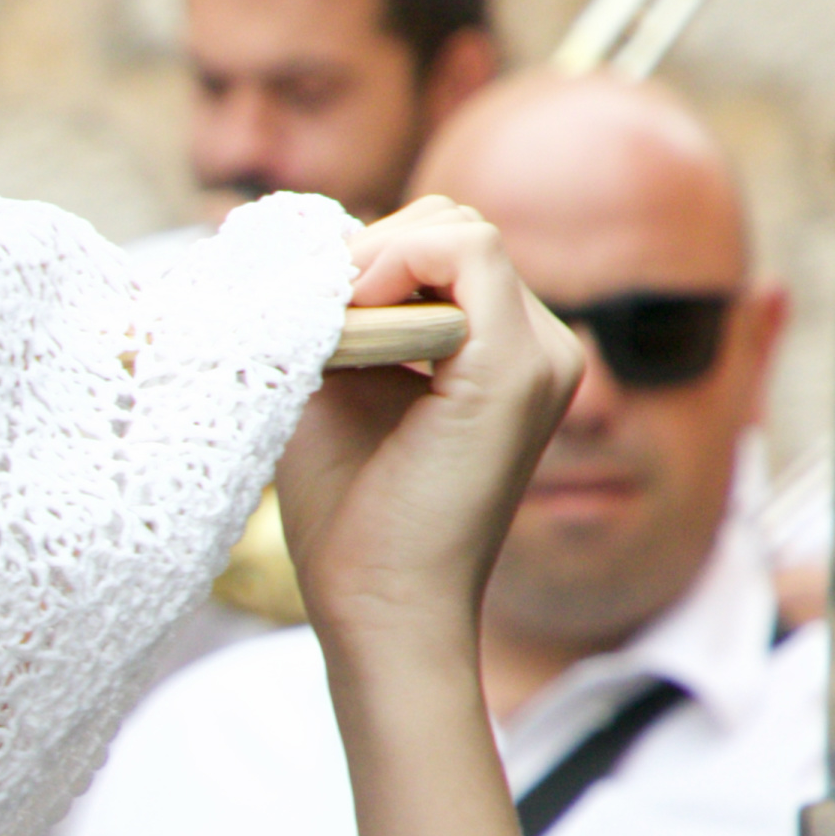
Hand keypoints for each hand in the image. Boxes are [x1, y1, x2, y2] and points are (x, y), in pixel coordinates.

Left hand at [272, 199, 587, 670]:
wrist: (381, 608)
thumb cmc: (350, 518)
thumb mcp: (333, 391)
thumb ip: (335, 319)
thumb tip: (293, 250)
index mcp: (500, 354)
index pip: (437, 248)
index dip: (363, 256)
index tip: (302, 303)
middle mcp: (539, 347)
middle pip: (449, 227)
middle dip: (367, 251)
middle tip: (308, 311)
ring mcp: (541, 354)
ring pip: (456, 230)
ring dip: (372, 259)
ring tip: (324, 324)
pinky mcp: (518, 366)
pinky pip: (465, 251)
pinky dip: (392, 263)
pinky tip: (347, 316)